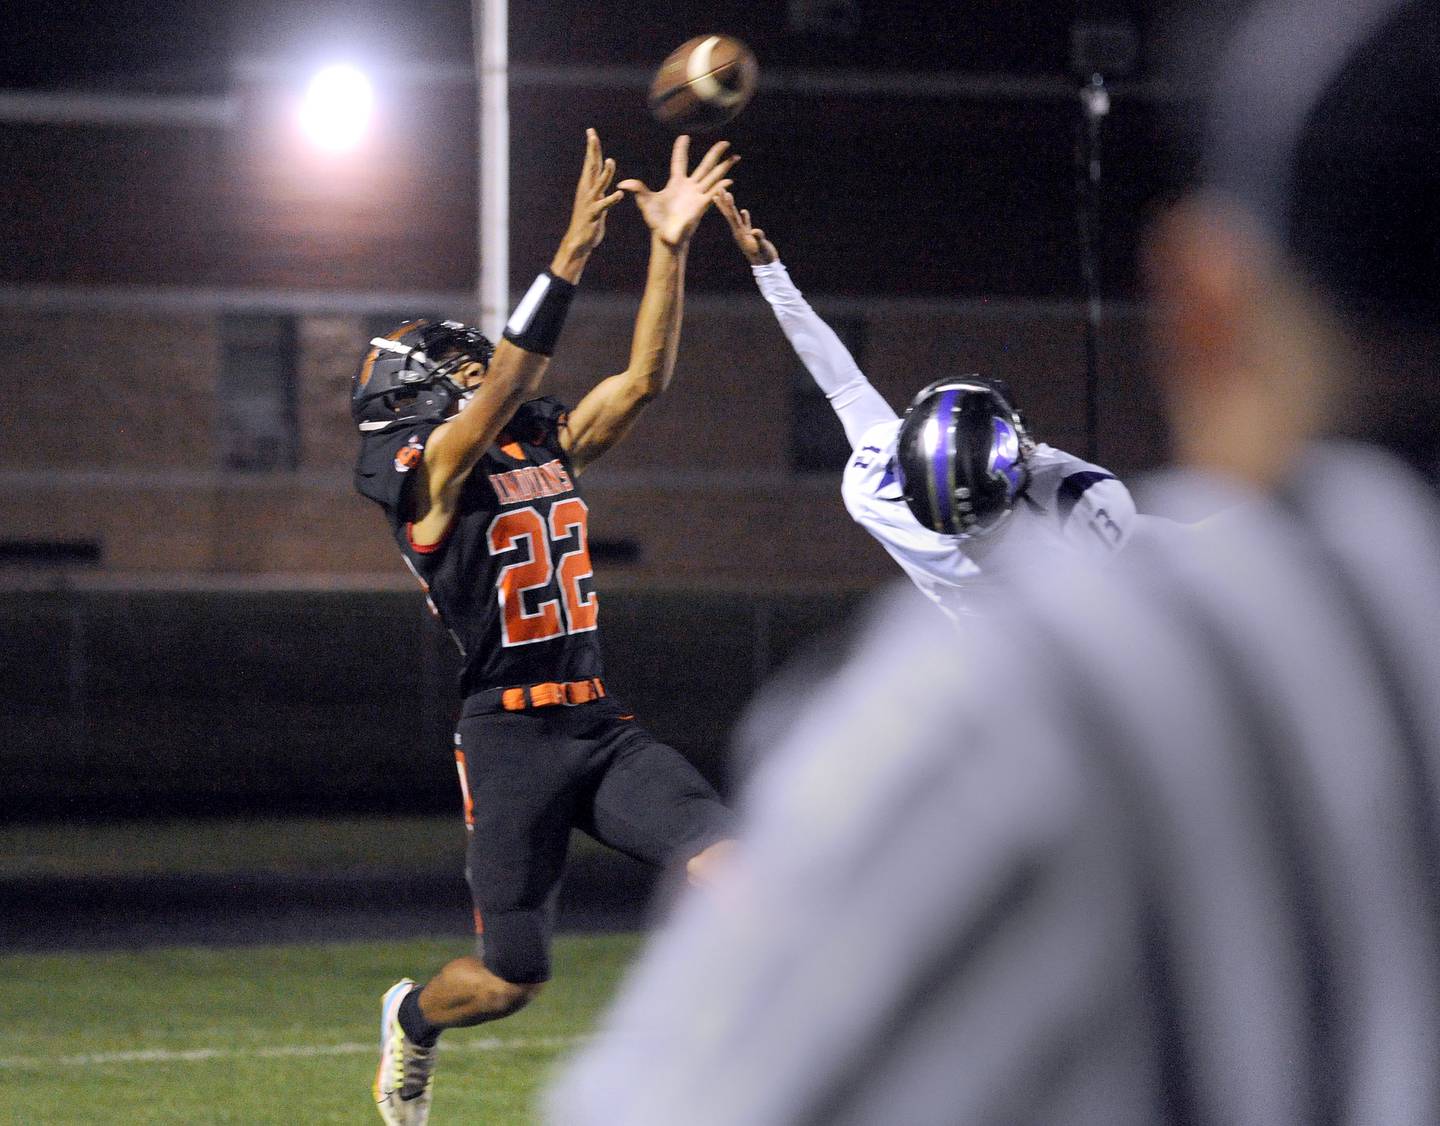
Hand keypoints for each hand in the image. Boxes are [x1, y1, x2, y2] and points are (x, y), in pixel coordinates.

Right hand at [558, 129, 624, 261]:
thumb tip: (596, 175)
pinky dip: (611, 200)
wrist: (578, 241)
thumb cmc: (587, 221)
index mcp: (586, 186)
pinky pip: (604, 206)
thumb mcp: (592, 201)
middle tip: (593, 136)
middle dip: (592, 151)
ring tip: (611, 161)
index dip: (591, 148)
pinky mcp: (595, 215)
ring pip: (599, 184)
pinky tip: (620, 194)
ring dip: (605, 173)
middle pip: (591, 167)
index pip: (590, 163)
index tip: (591, 132)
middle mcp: (587, 191)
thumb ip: (596, 187)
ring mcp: (590, 202)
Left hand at [618, 136, 738, 249]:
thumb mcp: (646, 201)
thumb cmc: (656, 221)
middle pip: (705, 166)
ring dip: (725, 167)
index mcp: (676, 183)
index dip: (681, 149)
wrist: (665, 237)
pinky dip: (720, 187)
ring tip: (735, 157)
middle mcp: (690, 187)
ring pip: (714, 177)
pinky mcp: (702, 206)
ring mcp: (698, 196)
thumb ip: (637, 189)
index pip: (680, 161)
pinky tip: (728, 181)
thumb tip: (623, 183)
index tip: (684, 136)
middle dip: (715, 154)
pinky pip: (713, 194)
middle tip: (725, 142)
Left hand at [714, 188, 777, 264]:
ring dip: (731, 207)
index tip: (725, 194)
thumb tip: (756, 231)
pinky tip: (744, 211)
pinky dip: (745, 217)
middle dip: (724, 202)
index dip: (729, 205)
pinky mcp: (751, 237)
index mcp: (740, 234)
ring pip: (736, 217)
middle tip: (718, 189)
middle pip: (730, 214)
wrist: (766, 267)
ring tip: (727, 197)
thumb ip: (759, 239)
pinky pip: (746, 224)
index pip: (732, 217)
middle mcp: (739, 233)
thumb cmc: (764, 258)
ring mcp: (745, 234)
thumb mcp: (762, 248)